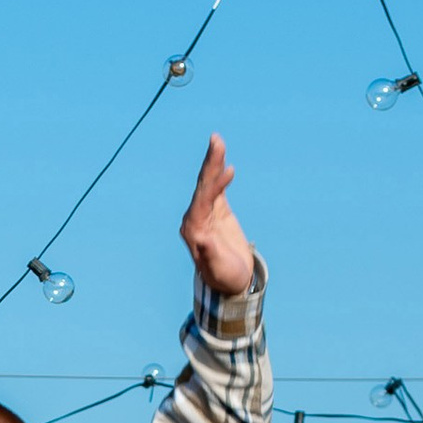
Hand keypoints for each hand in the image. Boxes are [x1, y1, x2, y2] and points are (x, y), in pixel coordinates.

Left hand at [180, 134, 257, 297]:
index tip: (228, 171)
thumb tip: (200, 238)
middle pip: (202, 186)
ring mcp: (204, 213)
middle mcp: (194, 218)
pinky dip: (220, 174)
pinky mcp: (215, 211)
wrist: (230, 282)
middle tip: (216, 139)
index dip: (214, 186)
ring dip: (213, 162)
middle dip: (210, 163)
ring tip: (217, 140)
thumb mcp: (218, 268)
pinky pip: (216, 188)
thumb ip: (210, 253)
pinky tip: (224, 161)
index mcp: (193, 230)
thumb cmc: (224, 278)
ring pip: (208, 183)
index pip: (202, 202)